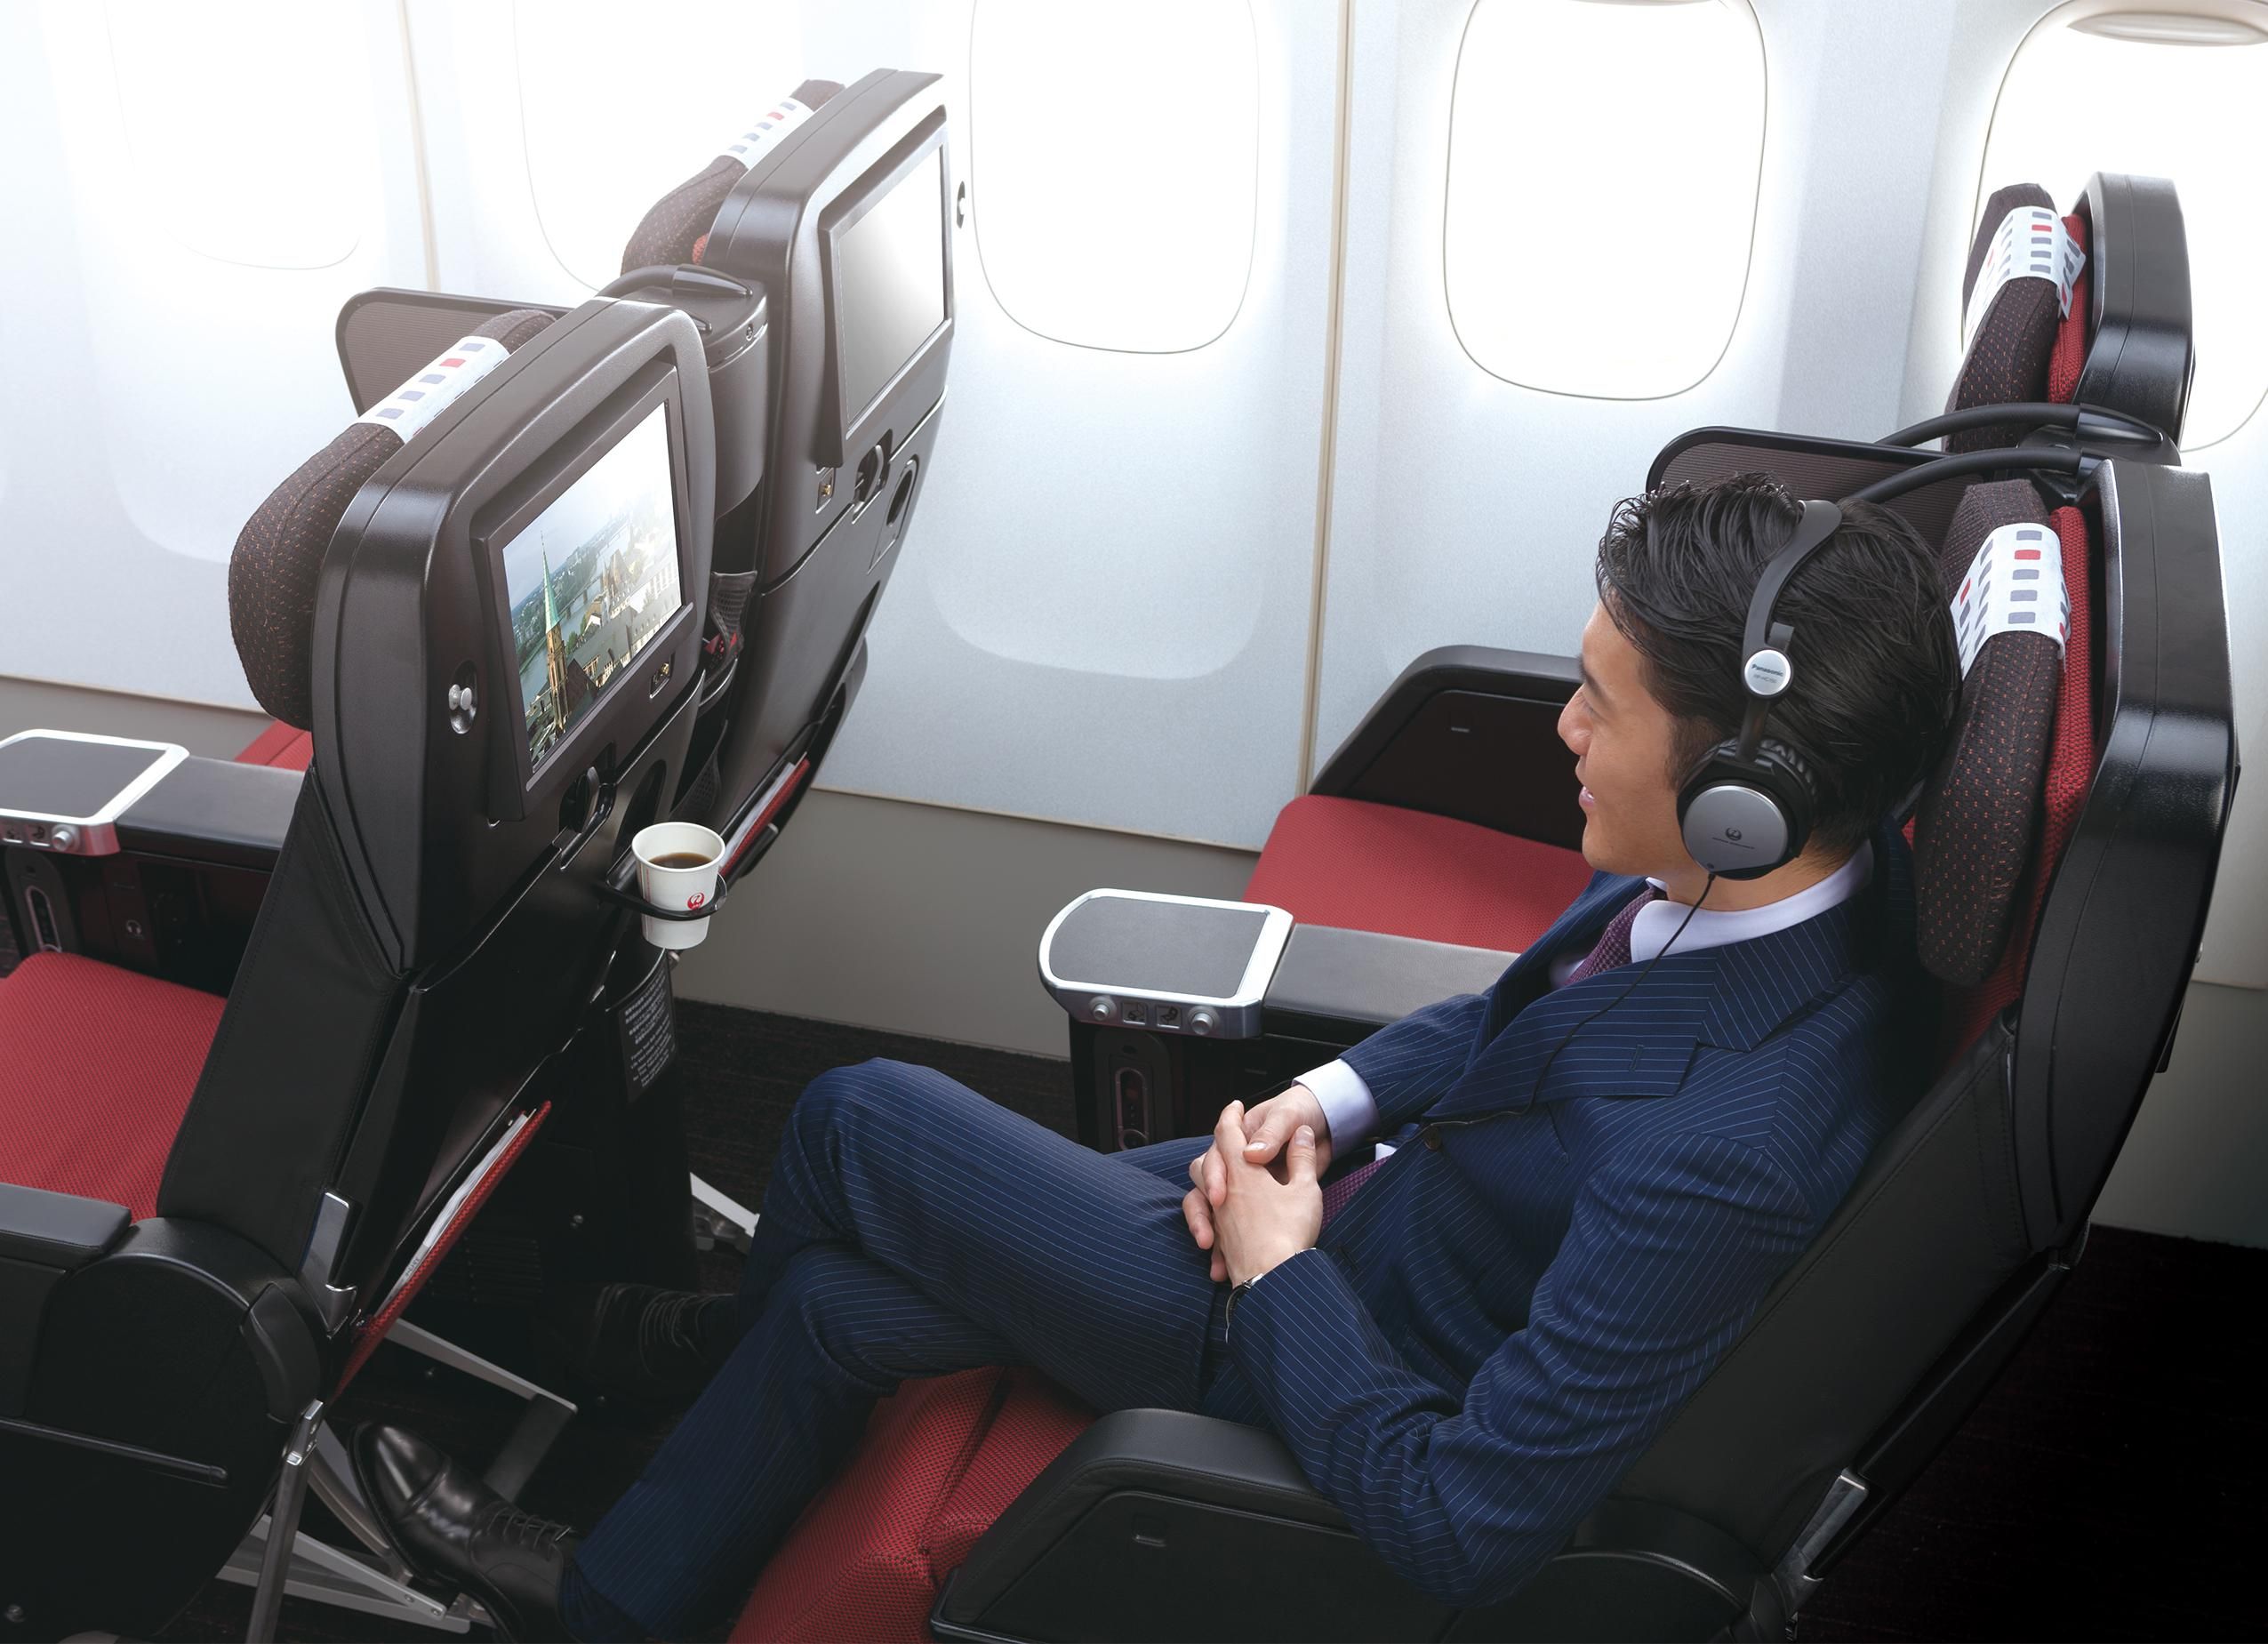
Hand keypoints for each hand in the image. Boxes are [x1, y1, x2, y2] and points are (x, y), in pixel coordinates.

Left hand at [1183, 1085, 1332, 1281]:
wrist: (1273, 1282)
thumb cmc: (1289, 1232)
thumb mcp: (1305, 1189)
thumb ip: (1302, 1157)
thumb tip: (1303, 1134)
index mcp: (1242, 1172)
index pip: (1228, 1132)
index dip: (1231, 1115)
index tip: (1235, 1106)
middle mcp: (1222, 1193)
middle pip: (1205, 1161)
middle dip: (1215, 1149)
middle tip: (1232, 1144)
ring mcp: (1218, 1219)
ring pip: (1198, 1193)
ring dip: (1208, 1184)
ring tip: (1223, 1185)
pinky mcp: (1220, 1242)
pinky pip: (1207, 1222)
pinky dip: (1211, 1217)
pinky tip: (1225, 1225)